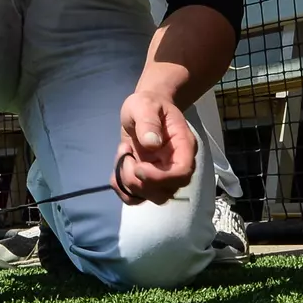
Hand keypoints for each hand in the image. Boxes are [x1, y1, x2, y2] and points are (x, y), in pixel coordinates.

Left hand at [111, 90, 196, 204]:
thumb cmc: (148, 105)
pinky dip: (123, 189)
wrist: (145, 109)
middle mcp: (176, 165)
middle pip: (166, 191)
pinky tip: (118, 167)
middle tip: (126, 157)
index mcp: (183, 147)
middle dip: (140, 182)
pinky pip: (137, 197)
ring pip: (152, 197)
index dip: (160, 178)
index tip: (138, 167)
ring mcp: (162, 175)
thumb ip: (148, 122)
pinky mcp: (147, 179)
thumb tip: (152, 143)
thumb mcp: (145, 105)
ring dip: (130, 184)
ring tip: (124, 155)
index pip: (182, 173)